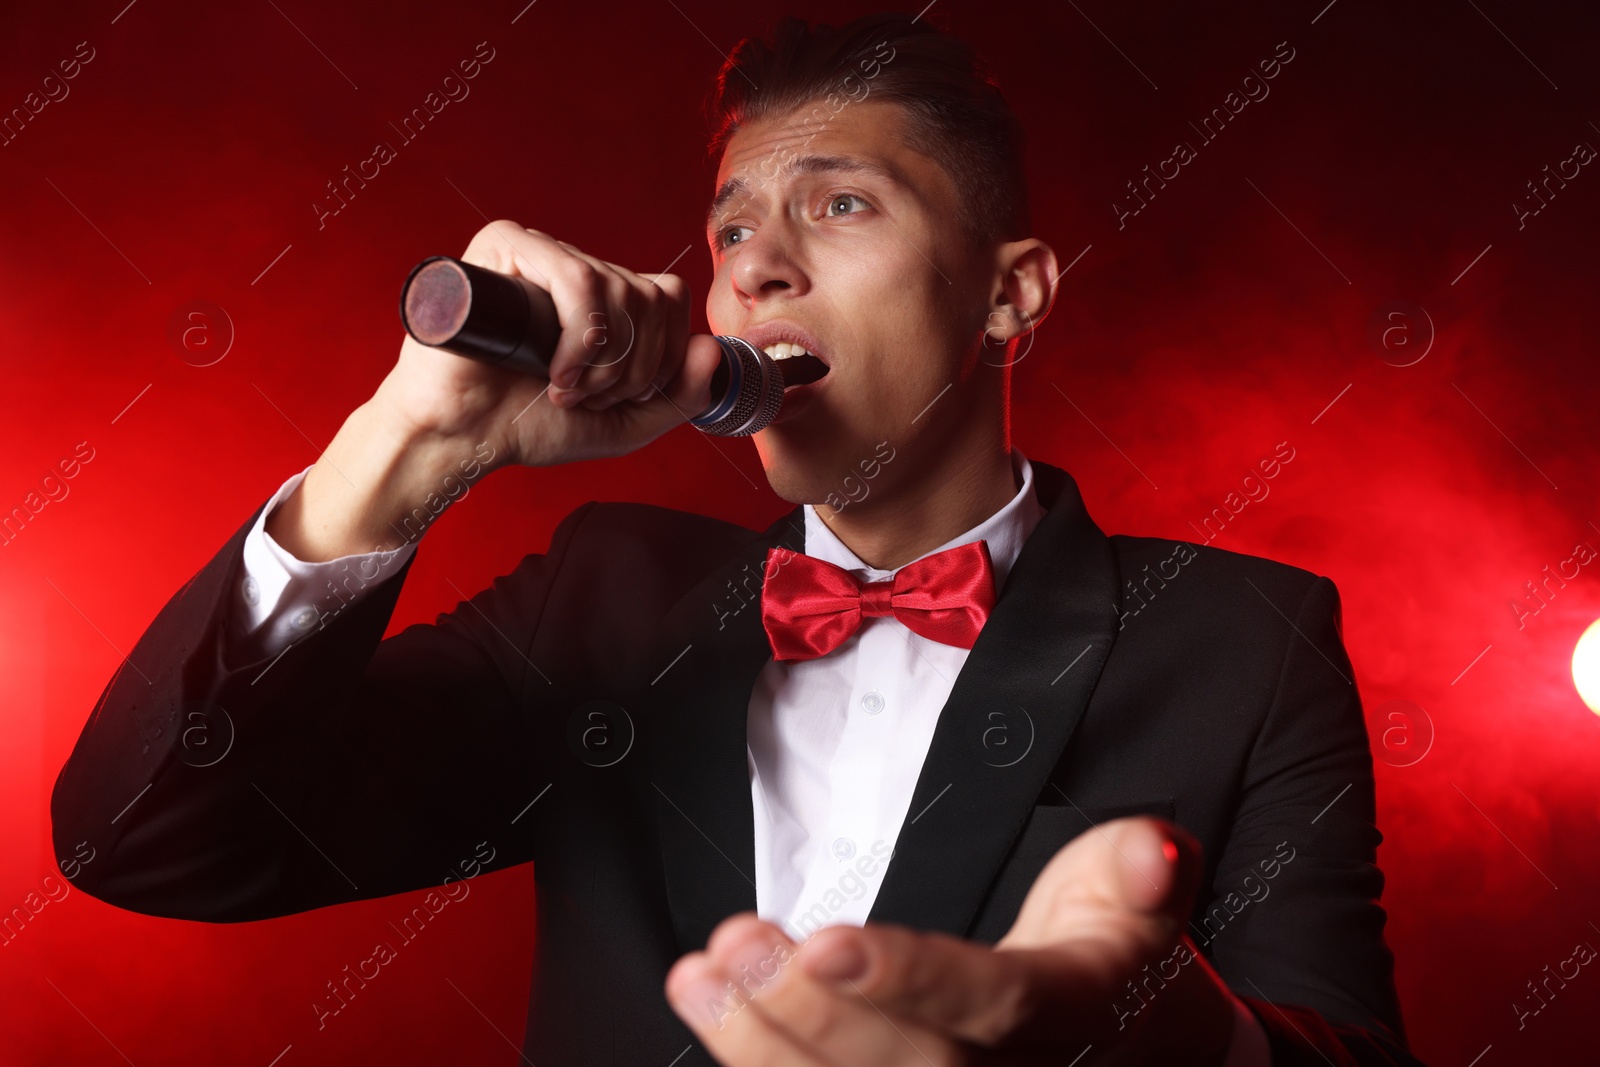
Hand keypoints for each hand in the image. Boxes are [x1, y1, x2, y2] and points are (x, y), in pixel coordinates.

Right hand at [375, 219, 721, 468]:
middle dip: (630, 368)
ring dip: (603, 360)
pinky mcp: (506, 247)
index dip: (661, 356)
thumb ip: (680, 395)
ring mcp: (543, 254)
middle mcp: (578, 268)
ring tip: (563, 388)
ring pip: (619, 288)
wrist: (464, 438)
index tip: (619, 398)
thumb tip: (713, 348)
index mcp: (605, 299)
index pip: (670, 298)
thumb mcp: (627, 423)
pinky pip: (578, 277)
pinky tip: (555, 370)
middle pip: (651, 295)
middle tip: (585, 397)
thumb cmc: (531, 425)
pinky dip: (581, 335)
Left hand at [665, 816, 1237, 1065]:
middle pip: (907, 1066)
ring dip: (764, 1048)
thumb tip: (1149, 852)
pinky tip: (714, 1022)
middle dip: (809, 1013)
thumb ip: (1140, 868)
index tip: (825, 942)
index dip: (909, 978)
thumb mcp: (1140, 900)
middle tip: (736, 950)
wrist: (1133, 1046)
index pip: (990, 1002)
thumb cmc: (1111, 960)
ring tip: (701, 981)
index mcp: (1072, 1011)